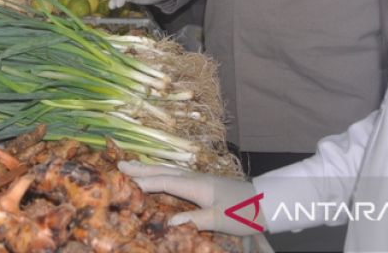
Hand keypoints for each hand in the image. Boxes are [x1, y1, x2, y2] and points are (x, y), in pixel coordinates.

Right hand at [118, 161, 264, 235]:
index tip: (122, 180)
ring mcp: (200, 179)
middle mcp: (195, 178)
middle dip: (142, 168)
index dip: (143, 182)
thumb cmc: (244, 212)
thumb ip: (193, 220)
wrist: (268, 203)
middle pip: (163, 171)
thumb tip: (167, 223)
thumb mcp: (219, 220)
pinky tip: (160, 176)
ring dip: (150, 168)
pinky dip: (162, 173)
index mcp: (196, 185)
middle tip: (120, 164)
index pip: (163, 182)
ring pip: (169, 171)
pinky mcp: (205, 184)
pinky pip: (176, 175)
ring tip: (133, 166)